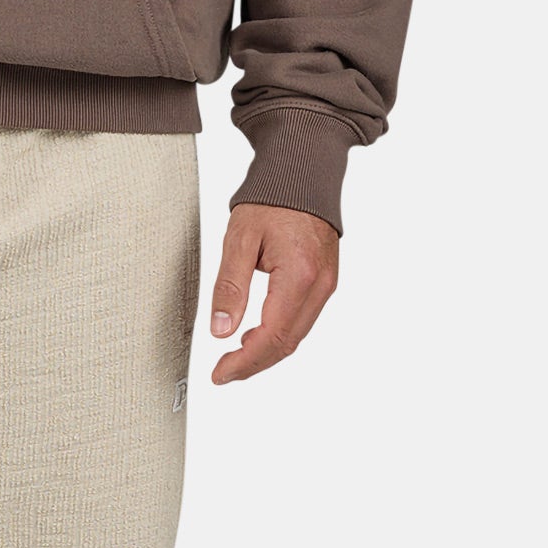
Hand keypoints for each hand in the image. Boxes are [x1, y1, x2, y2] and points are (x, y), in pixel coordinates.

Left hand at [208, 204, 339, 384]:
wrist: (303, 175)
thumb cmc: (271, 200)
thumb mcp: (239, 239)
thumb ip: (229, 287)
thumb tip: (220, 330)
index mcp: (298, 275)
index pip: (272, 336)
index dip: (244, 362)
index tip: (219, 373)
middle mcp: (320, 285)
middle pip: (287, 344)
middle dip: (254, 364)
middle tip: (223, 372)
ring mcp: (327, 285)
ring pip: (297, 336)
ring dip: (266, 353)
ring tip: (234, 359)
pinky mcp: (325, 282)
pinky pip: (303, 320)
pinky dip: (280, 336)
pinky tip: (256, 336)